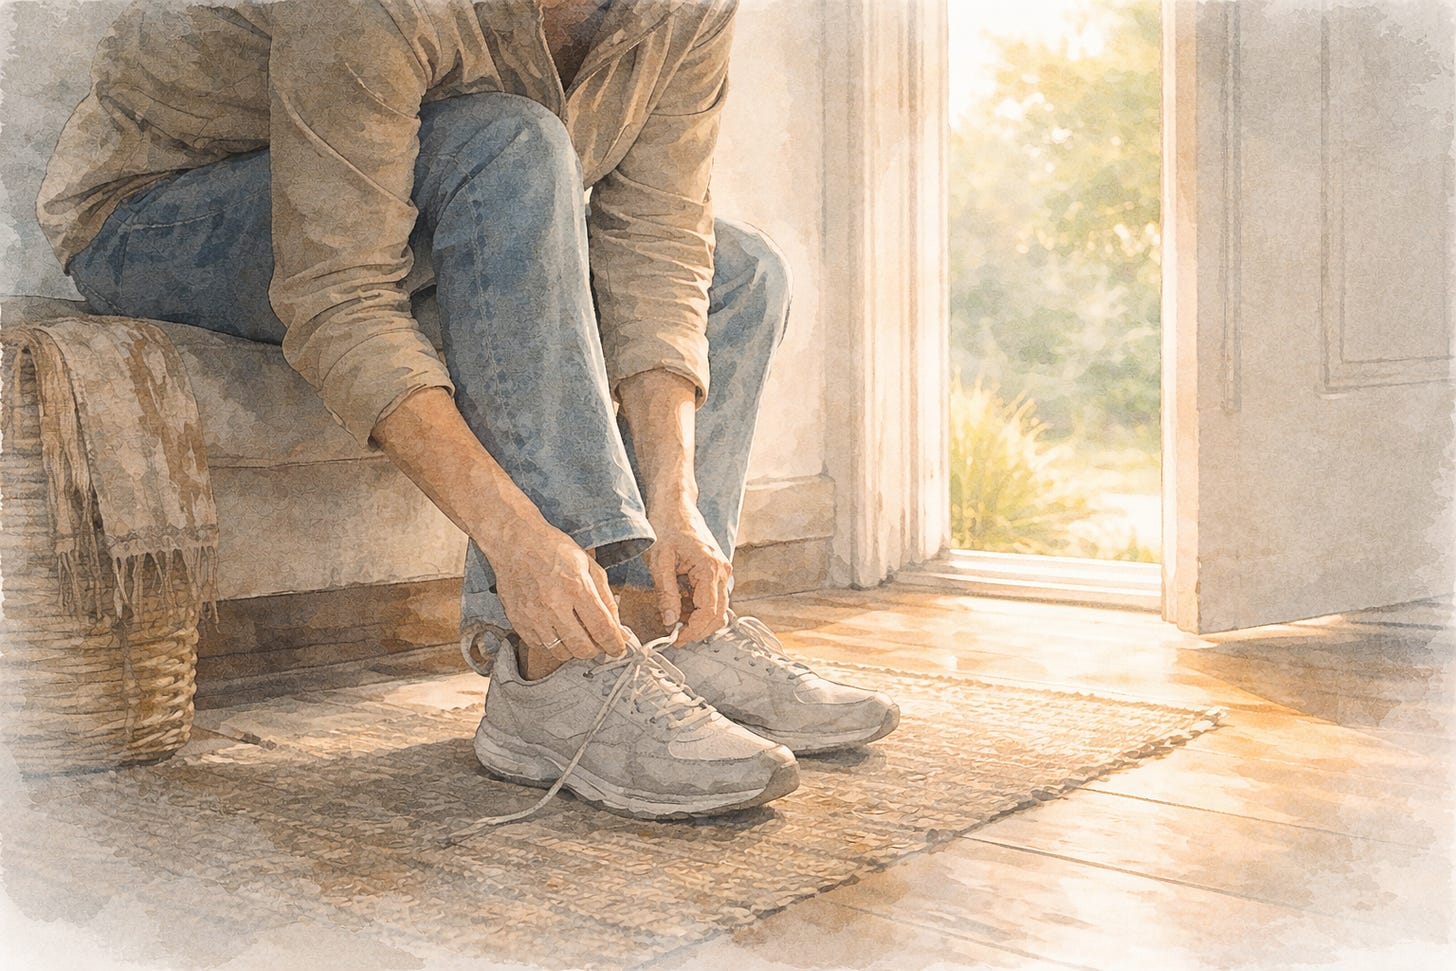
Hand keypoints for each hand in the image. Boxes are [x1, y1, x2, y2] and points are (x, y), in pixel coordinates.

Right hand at [491, 520, 627, 661]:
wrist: (514, 542)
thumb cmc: (554, 550)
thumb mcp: (589, 565)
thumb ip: (606, 598)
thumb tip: (619, 629)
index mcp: (576, 587)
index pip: (602, 629)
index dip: (615, 645)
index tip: (618, 648)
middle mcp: (554, 605)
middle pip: (583, 648)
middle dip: (596, 649)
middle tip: (597, 639)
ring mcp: (533, 616)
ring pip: (561, 653)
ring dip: (573, 647)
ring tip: (575, 632)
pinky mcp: (518, 622)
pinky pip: (541, 647)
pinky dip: (553, 643)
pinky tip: (556, 628)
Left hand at [644, 505, 731, 644]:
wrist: (675, 505)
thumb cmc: (667, 527)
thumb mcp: (660, 562)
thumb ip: (666, 593)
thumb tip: (670, 620)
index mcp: (710, 568)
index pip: (708, 612)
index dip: (693, 631)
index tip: (676, 639)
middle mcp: (722, 570)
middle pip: (718, 614)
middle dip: (698, 629)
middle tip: (675, 635)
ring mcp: (722, 570)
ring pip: (718, 607)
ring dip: (698, 618)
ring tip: (674, 615)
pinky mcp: (717, 569)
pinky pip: (713, 596)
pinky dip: (699, 606)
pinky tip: (681, 602)